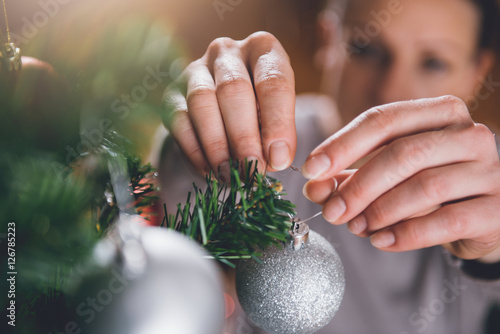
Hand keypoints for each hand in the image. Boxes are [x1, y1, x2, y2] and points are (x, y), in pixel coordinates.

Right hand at [162, 32, 295, 180]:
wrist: (226, 109)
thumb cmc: (261, 110)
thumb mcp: (278, 115)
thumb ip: (279, 134)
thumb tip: (274, 160)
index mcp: (263, 49)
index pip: (273, 81)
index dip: (277, 122)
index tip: (279, 158)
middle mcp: (227, 52)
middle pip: (233, 90)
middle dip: (244, 136)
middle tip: (252, 170)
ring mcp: (195, 69)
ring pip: (202, 103)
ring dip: (217, 145)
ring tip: (230, 175)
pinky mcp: (172, 92)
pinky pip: (179, 120)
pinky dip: (195, 150)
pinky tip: (209, 171)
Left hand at [302, 96, 499, 261]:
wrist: (480, 214)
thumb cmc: (429, 186)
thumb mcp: (389, 174)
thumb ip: (351, 175)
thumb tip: (314, 186)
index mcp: (439, 112)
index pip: (382, 119)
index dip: (341, 145)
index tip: (311, 170)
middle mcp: (469, 134)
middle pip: (403, 153)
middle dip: (359, 185)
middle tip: (331, 211)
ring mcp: (490, 170)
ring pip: (425, 186)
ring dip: (380, 211)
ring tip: (355, 226)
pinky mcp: (497, 209)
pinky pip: (446, 221)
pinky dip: (406, 234)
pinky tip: (381, 241)